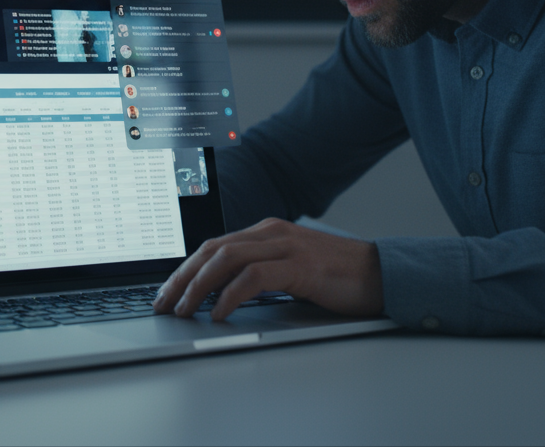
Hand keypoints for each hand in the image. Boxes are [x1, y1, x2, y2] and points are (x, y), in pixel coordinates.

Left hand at [152, 218, 383, 320]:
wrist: (382, 275)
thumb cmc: (336, 278)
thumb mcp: (289, 271)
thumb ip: (258, 274)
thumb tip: (217, 296)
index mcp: (266, 232)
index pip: (213, 247)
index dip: (185, 269)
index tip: (166, 292)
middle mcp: (272, 233)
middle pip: (212, 250)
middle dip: (182, 277)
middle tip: (163, 303)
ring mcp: (286, 246)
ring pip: (226, 259)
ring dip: (198, 286)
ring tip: (183, 310)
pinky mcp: (300, 266)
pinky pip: (253, 277)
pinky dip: (230, 295)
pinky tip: (218, 313)